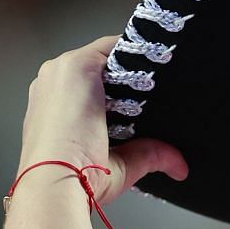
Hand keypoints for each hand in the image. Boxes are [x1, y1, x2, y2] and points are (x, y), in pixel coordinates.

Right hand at [18, 36, 185, 202]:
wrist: (55, 183)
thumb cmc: (75, 182)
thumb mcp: (118, 166)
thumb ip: (148, 155)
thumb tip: (177, 165)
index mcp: (53, 108)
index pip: (90, 85)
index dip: (120, 87)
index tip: (147, 95)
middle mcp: (52, 85)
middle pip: (97, 67)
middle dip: (128, 75)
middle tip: (161, 86)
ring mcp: (61, 72)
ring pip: (105, 55)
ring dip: (133, 63)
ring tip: (166, 72)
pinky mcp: (77, 65)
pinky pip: (112, 45)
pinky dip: (137, 49)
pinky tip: (161, 57)